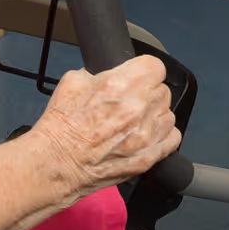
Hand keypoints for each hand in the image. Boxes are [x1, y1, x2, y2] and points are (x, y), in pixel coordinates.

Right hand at [30, 56, 178, 196]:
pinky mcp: (148, 157)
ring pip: (168, 114)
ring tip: (136, 120)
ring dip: (155, 114)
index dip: (145, 70)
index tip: (139, 76)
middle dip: (147, 93)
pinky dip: (163, 135)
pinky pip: (172, 138)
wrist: (56, 163)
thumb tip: (106, 75)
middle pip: (162, 90)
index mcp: (120, 85)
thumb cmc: (60, 128)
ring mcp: (146, 135)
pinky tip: (147, 135)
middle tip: (129, 101)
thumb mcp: (71, 82)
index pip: (155, 66)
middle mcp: (137, 108)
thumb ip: (97, 74)